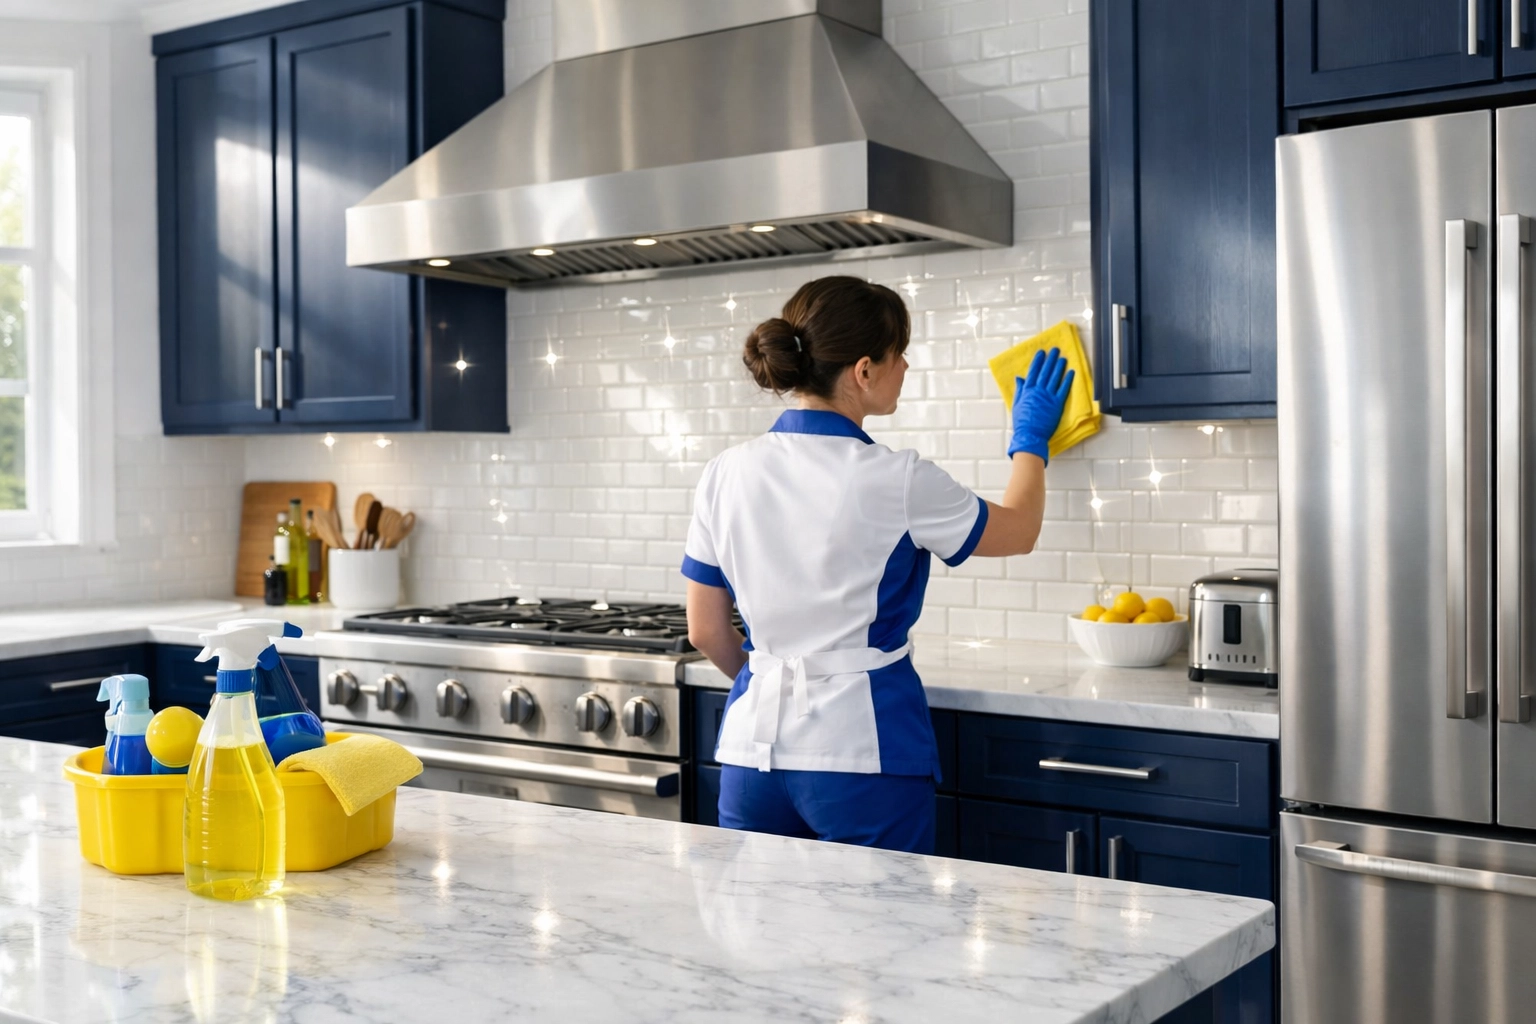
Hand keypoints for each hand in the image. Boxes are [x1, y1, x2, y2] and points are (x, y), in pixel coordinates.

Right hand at [1008, 347, 1073, 462]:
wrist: (1030, 435)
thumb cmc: (1022, 422)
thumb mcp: (1016, 404)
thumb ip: (1019, 390)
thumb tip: (1019, 378)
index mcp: (1027, 390)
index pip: (1033, 372)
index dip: (1038, 361)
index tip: (1041, 353)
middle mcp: (1038, 391)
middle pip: (1045, 371)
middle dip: (1050, 359)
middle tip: (1055, 350)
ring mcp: (1048, 396)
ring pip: (1055, 378)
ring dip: (1059, 366)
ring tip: (1062, 358)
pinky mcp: (1057, 403)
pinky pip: (1063, 389)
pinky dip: (1067, 380)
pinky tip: (1071, 372)